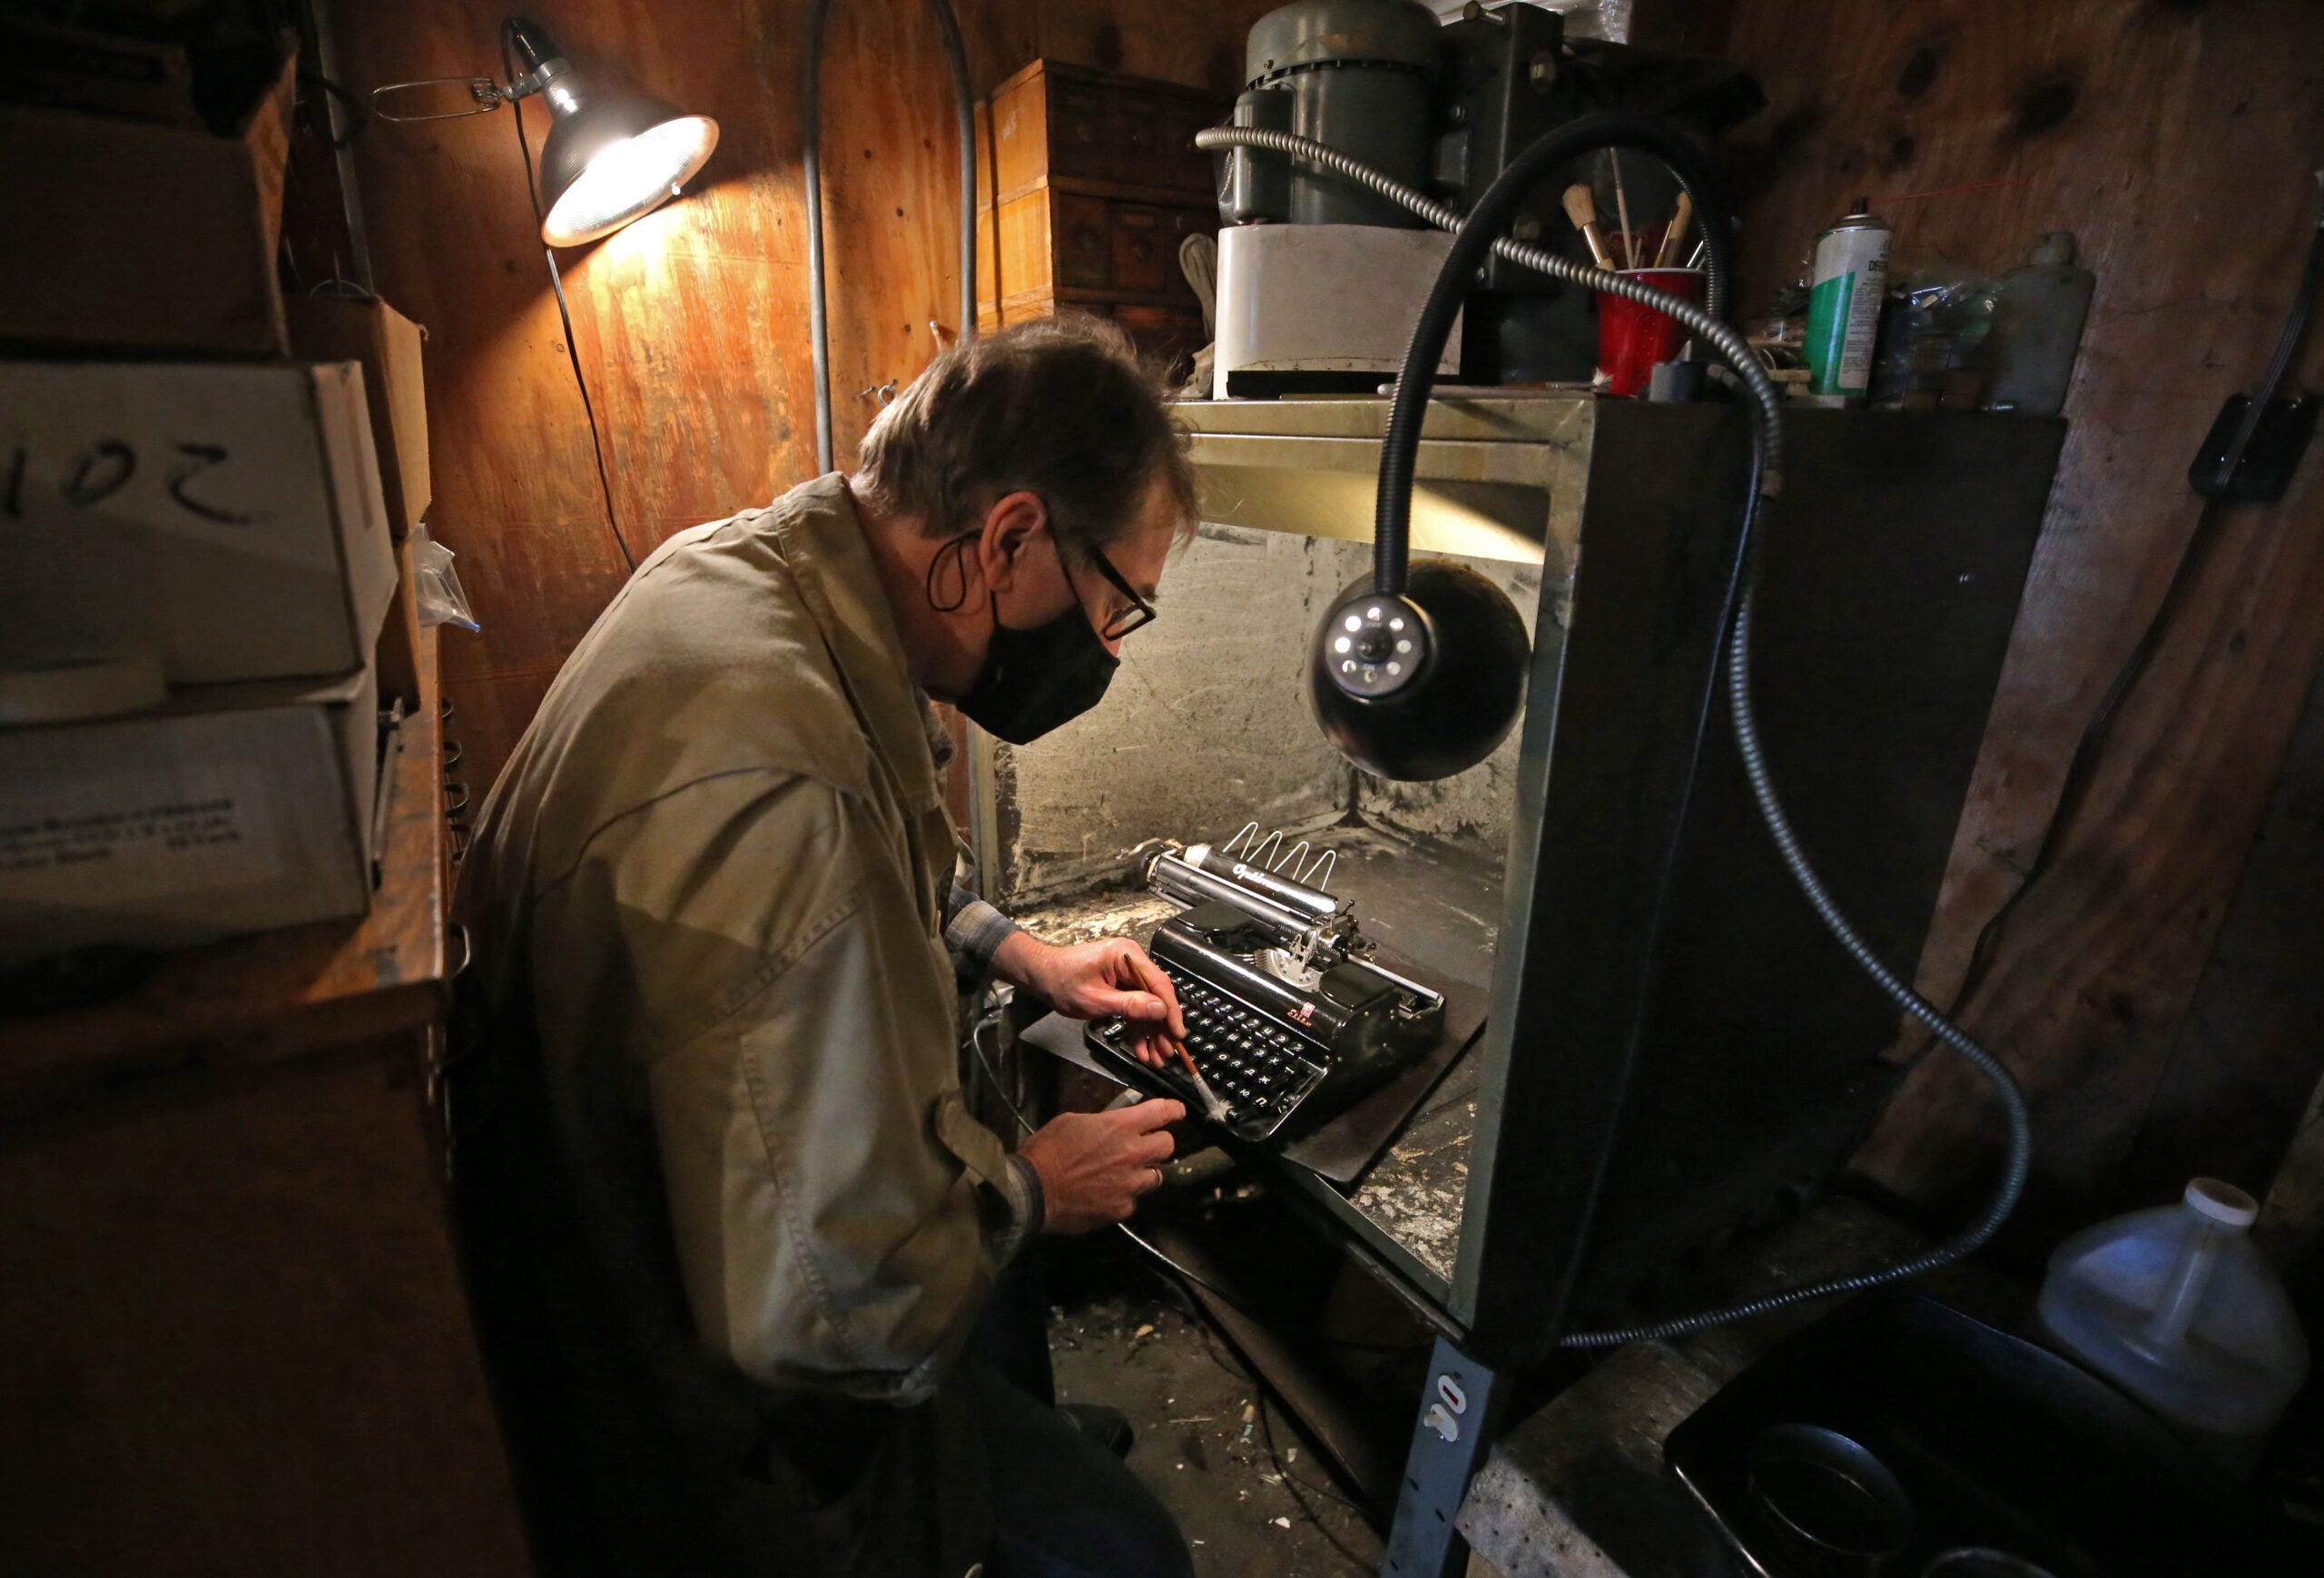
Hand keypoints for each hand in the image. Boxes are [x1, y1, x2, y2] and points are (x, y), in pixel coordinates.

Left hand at [996, 933, 1186, 1067]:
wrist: (1041, 976)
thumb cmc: (1062, 981)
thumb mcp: (1096, 999)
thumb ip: (1130, 1005)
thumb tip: (1160, 1010)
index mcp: (1127, 956)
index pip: (1159, 985)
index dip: (1171, 1012)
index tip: (1178, 1034)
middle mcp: (1131, 962)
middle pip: (1156, 997)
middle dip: (1161, 1028)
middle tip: (1167, 1052)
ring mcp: (1126, 974)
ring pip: (1146, 1007)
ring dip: (1150, 1033)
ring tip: (1156, 1057)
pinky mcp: (1120, 986)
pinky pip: (1134, 1008)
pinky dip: (1137, 1028)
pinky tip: (1142, 1048)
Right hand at [1018, 1098, 1185, 1233]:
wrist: (1033, 1191)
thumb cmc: (1046, 1151)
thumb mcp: (1073, 1121)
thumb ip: (1101, 1121)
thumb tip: (1112, 1124)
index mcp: (1120, 1126)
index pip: (1162, 1112)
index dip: (1174, 1110)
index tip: (1177, 1111)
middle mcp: (1133, 1154)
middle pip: (1168, 1145)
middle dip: (1159, 1144)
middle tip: (1145, 1146)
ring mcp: (1130, 1184)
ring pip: (1155, 1176)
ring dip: (1143, 1173)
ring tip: (1123, 1174)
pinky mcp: (1122, 1208)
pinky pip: (1133, 1200)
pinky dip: (1123, 1197)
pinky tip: (1105, 1195)